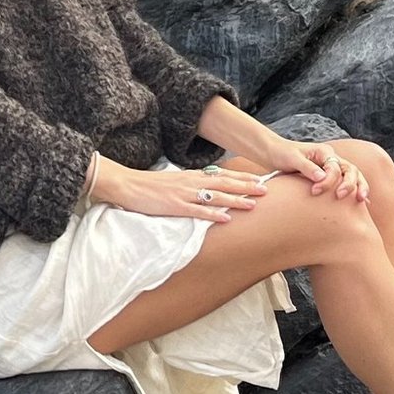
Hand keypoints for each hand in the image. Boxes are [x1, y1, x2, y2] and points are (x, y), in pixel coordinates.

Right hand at [89, 157, 270, 222]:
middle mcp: (191, 182)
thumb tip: (206, 188)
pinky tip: (227, 218)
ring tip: (253, 204)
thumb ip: (190, 184)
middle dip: (246, 186)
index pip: (222, 175)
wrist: (127, 184)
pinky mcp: (175, 206)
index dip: (241, 177)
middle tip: (266, 189)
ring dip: (236, 200)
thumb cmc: (149, 185)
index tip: (259, 179)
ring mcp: (184, 194)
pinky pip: (198, 211)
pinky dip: (214, 214)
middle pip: (224, 183)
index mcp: (191, 176)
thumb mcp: (173, 180)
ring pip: (216, 196)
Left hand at [259, 132, 370, 201]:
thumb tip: (321, 178)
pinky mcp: (329, 176)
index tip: (315, 191)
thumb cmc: (282, 154)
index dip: (327, 181)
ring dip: (359, 186)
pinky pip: (346, 182)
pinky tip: (363, 202)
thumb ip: (307, 168)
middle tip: (340, 196)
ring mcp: (332, 167)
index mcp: (324, 151)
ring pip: (353, 175)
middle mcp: (331, 158)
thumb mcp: (292, 159)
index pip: (334, 167)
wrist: (274, 153)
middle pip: (350, 169)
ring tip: (362, 200)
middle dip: (350, 183)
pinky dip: (356, 190)